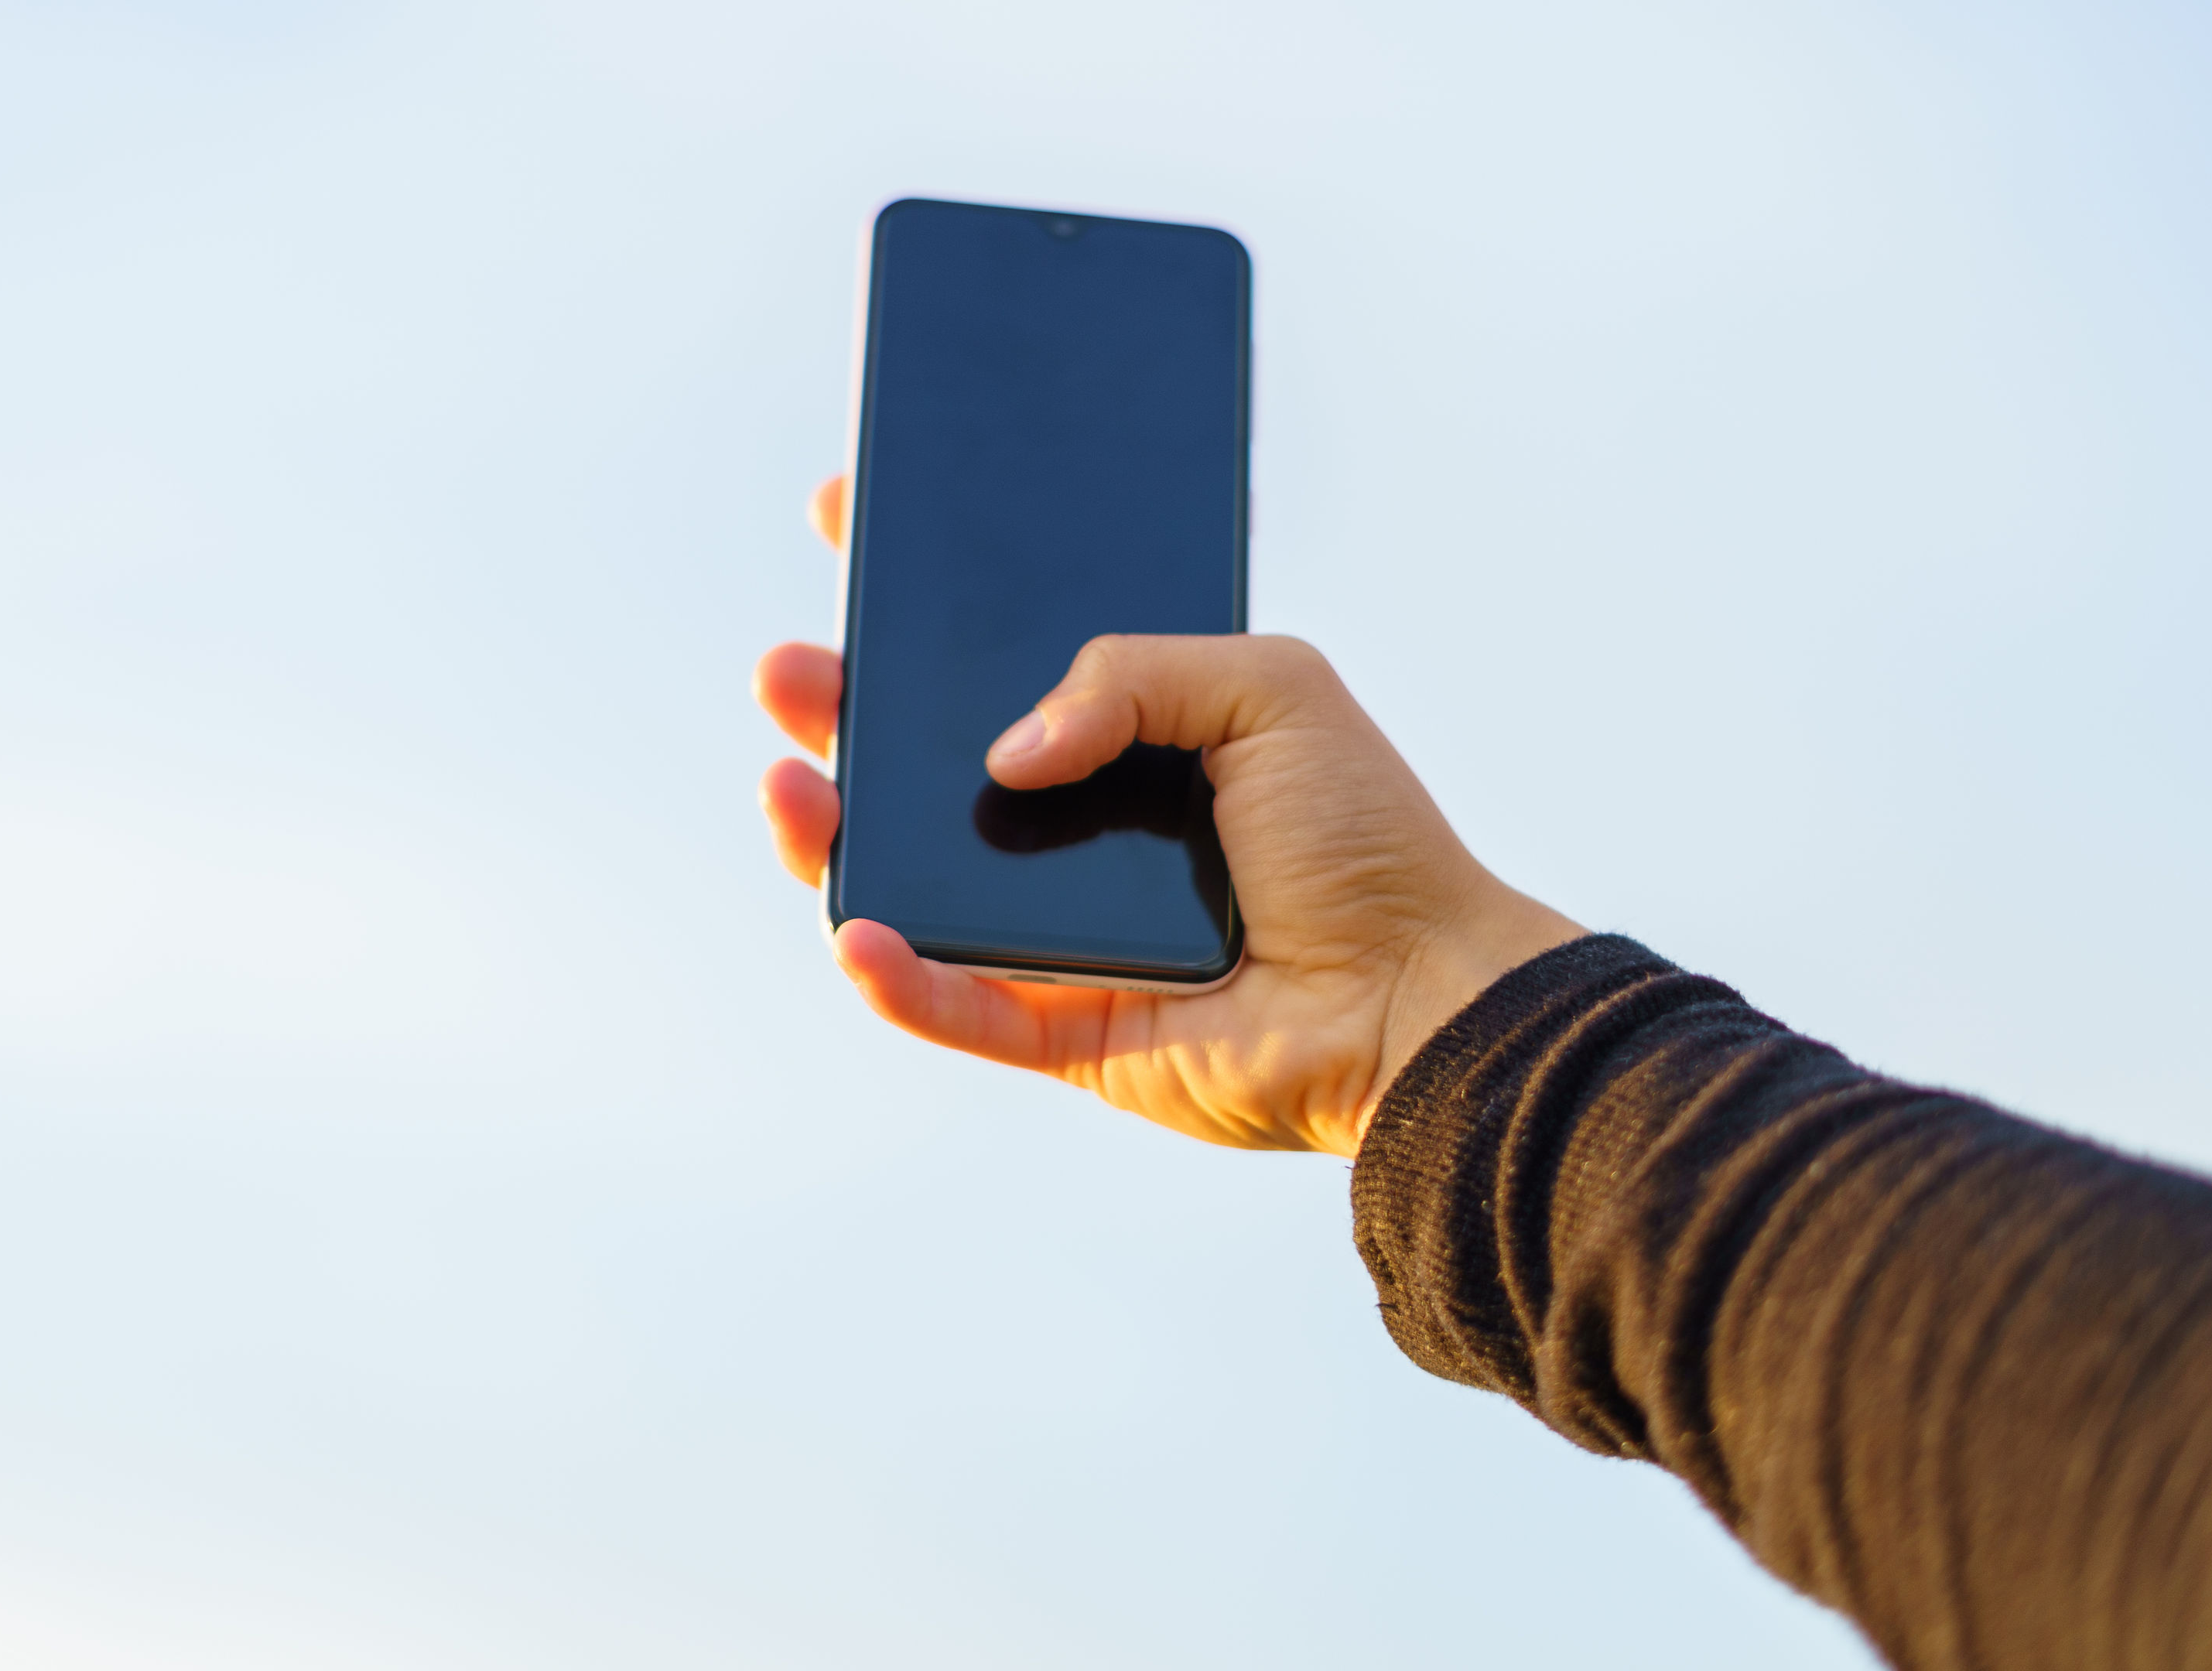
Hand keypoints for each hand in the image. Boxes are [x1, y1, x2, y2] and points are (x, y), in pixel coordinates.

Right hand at [756, 476, 1585, 1156]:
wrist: (1421, 992)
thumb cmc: (1366, 840)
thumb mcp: (1269, 688)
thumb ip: (1132, 673)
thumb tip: (1007, 753)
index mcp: (1127, 740)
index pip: (997, 661)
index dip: (921, 604)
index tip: (853, 523)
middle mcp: (1078, 833)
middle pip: (923, 768)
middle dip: (842, 710)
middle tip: (793, 666)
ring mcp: (1061, 933)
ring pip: (911, 886)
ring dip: (831, 837)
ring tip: (791, 785)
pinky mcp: (1067, 1029)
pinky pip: (958, 1007)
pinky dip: (898, 978)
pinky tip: (858, 929)